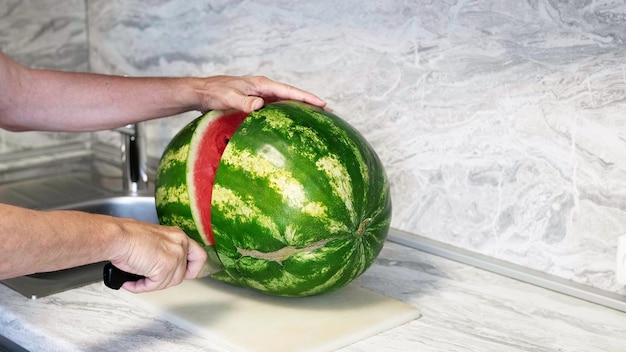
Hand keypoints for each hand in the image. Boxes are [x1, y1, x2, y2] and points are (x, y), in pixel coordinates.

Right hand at [108, 218, 206, 292]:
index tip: (186, 275)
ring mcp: (174, 256)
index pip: (198, 256)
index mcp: (178, 236)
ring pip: (168, 282)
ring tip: (135, 277)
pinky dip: (141, 287)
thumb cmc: (127, 236)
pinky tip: (131, 282)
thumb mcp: (154, 241)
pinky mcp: (164, 268)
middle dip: (165, 280)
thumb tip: (163, 268)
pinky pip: (154, 286)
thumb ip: (164, 252)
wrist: (117, 237)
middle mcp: (180, 244)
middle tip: (149, 278)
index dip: (192, 269)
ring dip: (151, 284)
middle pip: (182, 274)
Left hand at [192, 75, 327, 112]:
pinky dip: (286, 116)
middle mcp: (264, 89)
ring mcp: (260, 96)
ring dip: (299, 110)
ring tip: (316, 120)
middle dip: (310, 104)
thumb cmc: (214, 93)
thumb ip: (244, 101)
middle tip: (329, 113)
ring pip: (285, 104)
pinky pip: (275, 110)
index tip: (323, 104)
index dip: (307, 98)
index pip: (290, 91)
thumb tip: (261, 105)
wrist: (202, 93)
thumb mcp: (229, 97)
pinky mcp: (255, 104)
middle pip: (292, 96)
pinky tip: (292, 125)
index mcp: (262, 84)